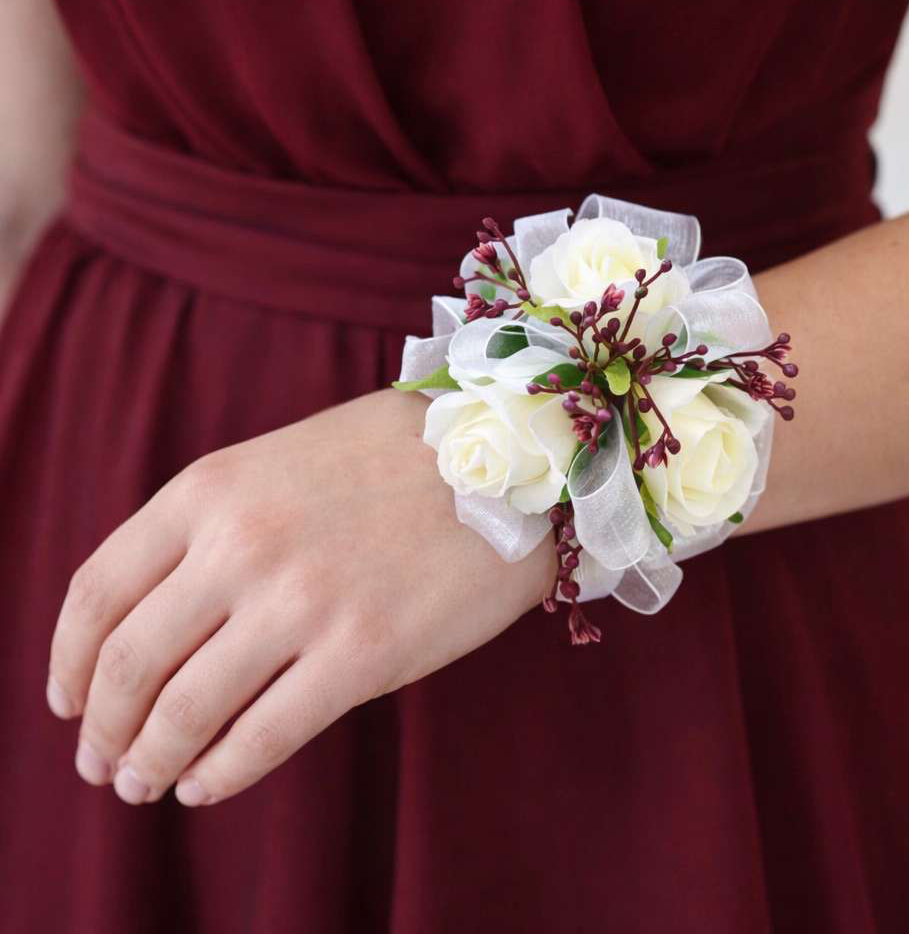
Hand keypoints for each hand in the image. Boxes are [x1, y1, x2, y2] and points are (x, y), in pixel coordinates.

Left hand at [45, 389, 553, 805]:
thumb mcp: (280, 459)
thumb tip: (159, 618)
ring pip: (186, 710)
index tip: (66, 700)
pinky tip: (206, 785)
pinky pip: (264, 738)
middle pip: (129, 662)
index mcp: (211, 488)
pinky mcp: (363, 655)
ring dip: (151, 761)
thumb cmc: (394, 456)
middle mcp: (243, 545)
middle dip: (104, 727)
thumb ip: (212, 525)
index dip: (67, 661)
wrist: (508, 457)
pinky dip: (220, 776)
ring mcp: (302, 601)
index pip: (96, 590)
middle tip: (102, 762)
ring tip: (146, 782)